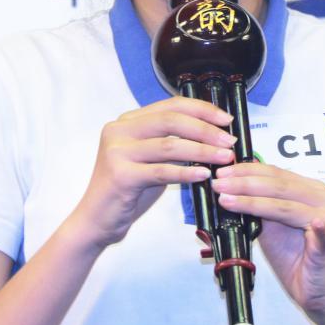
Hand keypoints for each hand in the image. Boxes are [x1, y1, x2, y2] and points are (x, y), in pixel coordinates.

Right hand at [75, 97, 236, 247]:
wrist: (96, 219)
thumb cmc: (127, 190)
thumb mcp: (149, 159)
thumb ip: (170, 142)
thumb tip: (212, 136)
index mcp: (127, 121)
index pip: (170, 105)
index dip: (202, 109)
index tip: (226, 120)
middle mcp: (119, 131)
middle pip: (171, 120)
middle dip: (206, 130)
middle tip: (229, 141)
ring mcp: (117, 152)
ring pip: (169, 145)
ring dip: (202, 151)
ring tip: (224, 158)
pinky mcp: (120, 175)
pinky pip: (162, 171)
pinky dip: (187, 173)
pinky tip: (204, 176)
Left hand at [211, 163, 324, 314]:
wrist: (314, 291)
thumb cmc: (293, 257)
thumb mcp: (270, 225)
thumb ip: (258, 204)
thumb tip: (230, 183)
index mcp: (312, 189)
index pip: (276, 173)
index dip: (247, 170)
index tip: (221, 172)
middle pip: (279, 186)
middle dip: (244, 184)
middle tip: (218, 184)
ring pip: (287, 205)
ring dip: (253, 202)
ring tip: (226, 200)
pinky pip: (324, 231)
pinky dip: (319, 227)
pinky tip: (313, 224)